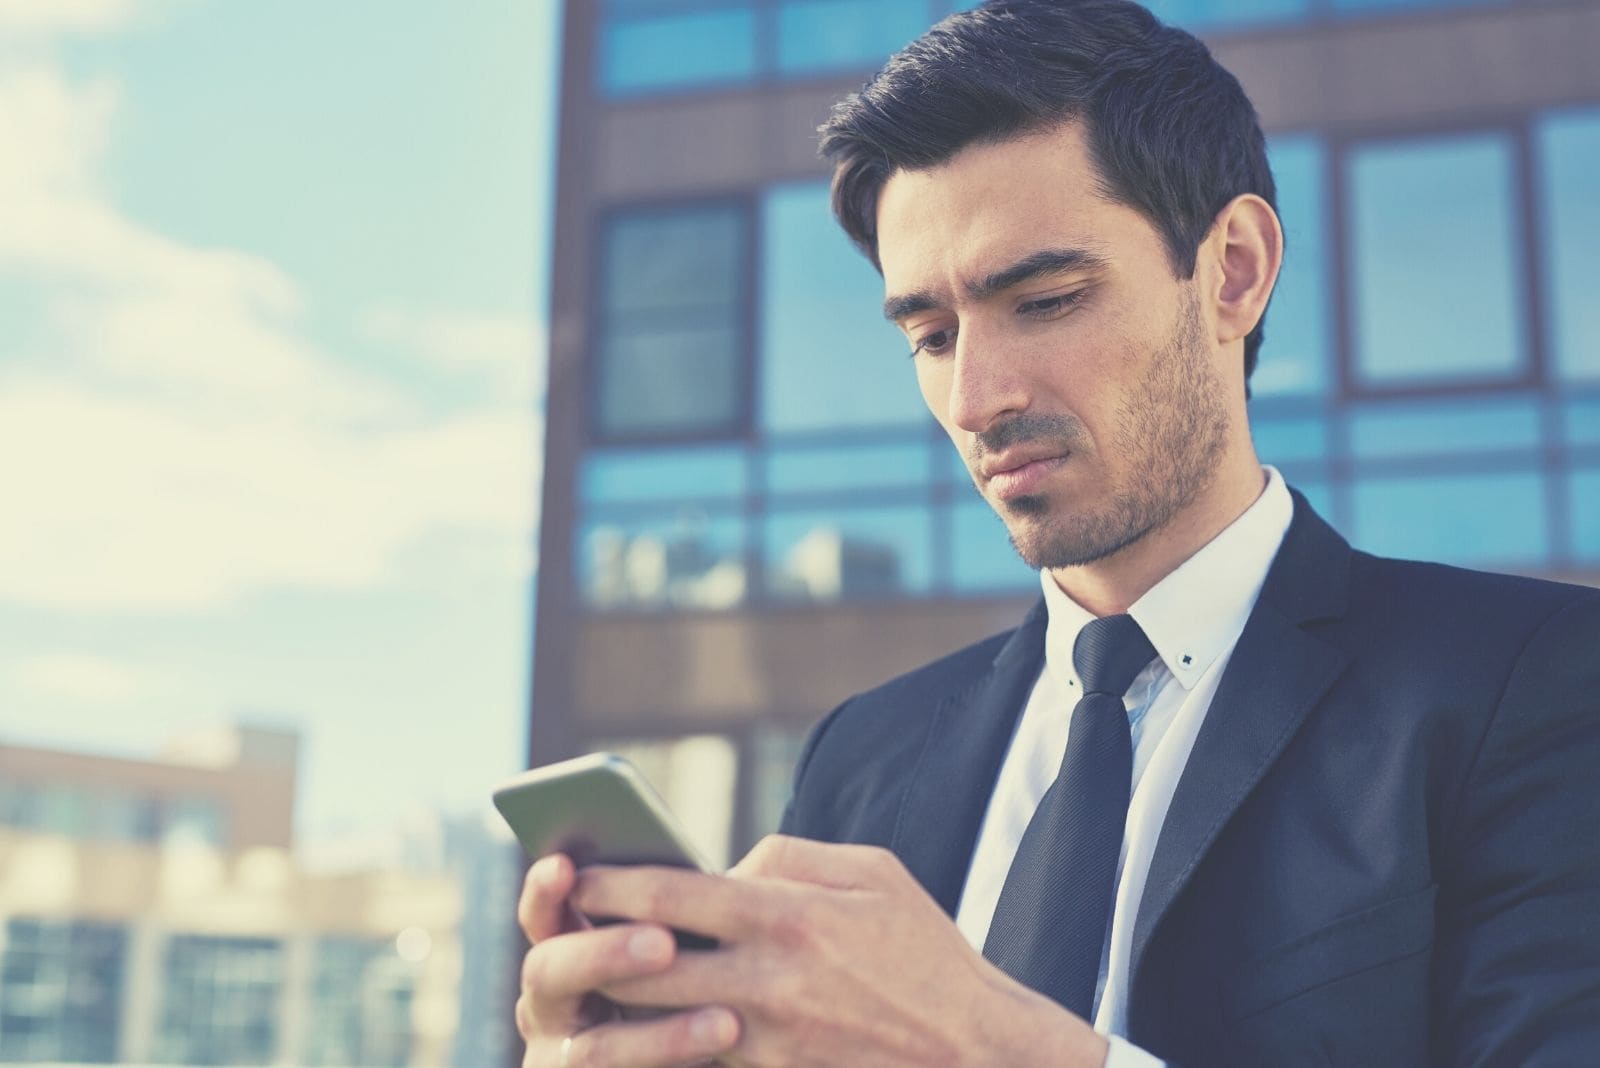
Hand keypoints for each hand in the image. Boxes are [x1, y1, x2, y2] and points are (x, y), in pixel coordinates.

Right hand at [515, 853, 741, 1066]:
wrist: (745, 1049)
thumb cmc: (714, 981)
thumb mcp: (694, 941)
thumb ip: (684, 908)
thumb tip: (722, 874)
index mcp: (568, 946)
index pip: (543, 911)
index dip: (545, 889)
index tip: (565, 865)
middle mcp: (553, 1003)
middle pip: (548, 973)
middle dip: (603, 954)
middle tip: (664, 942)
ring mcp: (564, 1059)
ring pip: (594, 1050)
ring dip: (659, 1034)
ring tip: (725, 1021)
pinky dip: (672, 1063)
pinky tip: (725, 1045)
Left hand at [574, 836, 1109, 1066]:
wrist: (976, 1054)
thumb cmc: (926, 953)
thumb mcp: (874, 874)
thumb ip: (790, 857)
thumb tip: (724, 866)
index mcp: (789, 913)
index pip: (671, 893)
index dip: (611, 883)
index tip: (575, 875)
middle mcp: (768, 978)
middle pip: (643, 964)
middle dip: (592, 949)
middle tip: (561, 932)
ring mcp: (767, 1039)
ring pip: (657, 1022)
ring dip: (616, 1004)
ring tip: (587, 985)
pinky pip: (698, 1059)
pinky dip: (664, 1043)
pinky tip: (644, 1031)